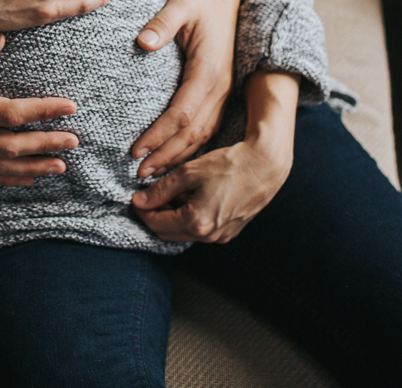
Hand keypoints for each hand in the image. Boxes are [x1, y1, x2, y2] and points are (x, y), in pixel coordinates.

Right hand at [0, 30, 79, 185]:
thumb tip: (3, 39)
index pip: (11, 114)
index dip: (44, 112)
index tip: (70, 107)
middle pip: (11, 146)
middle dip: (46, 143)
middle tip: (74, 140)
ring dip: (31, 167)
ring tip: (60, 166)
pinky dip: (5, 178)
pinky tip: (27, 179)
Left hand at [128, 0, 239, 177]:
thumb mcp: (180, 2)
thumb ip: (162, 22)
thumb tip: (143, 42)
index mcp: (209, 70)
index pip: (182, 114)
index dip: (159, 136)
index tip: (135, 151)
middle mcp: (220, 86)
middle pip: (193, 132)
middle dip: (167, 156)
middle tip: (139, 175)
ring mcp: (224, 91)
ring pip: (203, 134)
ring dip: (179, 156)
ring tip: (153, 173)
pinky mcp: (222, 92)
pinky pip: (208, 126)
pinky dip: (190, 146)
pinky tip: (173, 156)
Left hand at [133, 71, 297, 242]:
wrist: (266, 165)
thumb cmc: (229, 164)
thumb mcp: (189, 172)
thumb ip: (162, 189)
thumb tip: (141, 201)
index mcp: (197, 222)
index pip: (157, 224)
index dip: (143, 211)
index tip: (136, 198)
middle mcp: (209, 235)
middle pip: (169, 233)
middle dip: (155, 216)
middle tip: (148, 198)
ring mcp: (222, 236)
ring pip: (185, 233)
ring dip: (173, 217)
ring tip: (170, 195)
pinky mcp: (231, 231)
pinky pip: (202, 230)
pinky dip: (190, 218)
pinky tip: (190, 199)